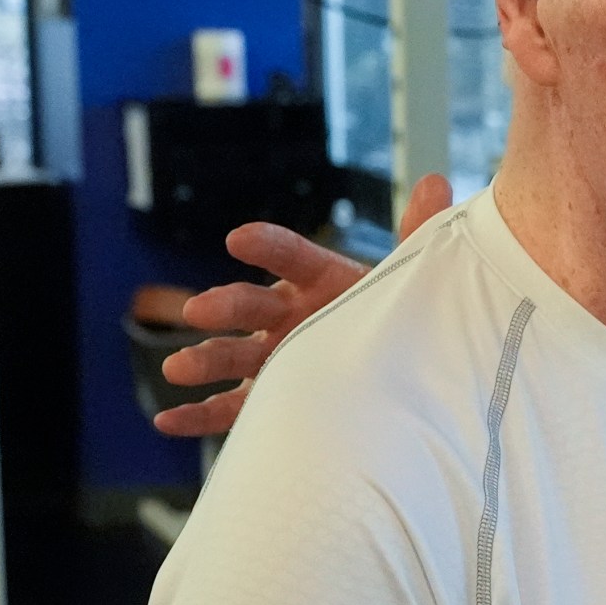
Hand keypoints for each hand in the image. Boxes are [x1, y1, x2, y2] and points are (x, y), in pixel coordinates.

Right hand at [150, 174, 452, 436]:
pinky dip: (198, 415)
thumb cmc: (399, 319)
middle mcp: (289, 316)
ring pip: (233, 356)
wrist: (400, 373)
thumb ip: (417, 237)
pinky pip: (229, 410)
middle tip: (200, 310)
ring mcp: (273, 357)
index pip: (291, 256)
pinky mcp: (267, 398)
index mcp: (320, 281)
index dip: (267, 246)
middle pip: (251, 307)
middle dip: (225, 306)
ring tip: (177, 368)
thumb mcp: (410, 281)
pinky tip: (169, 420)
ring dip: (204, 359)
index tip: (239, 239)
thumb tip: (436, 184)